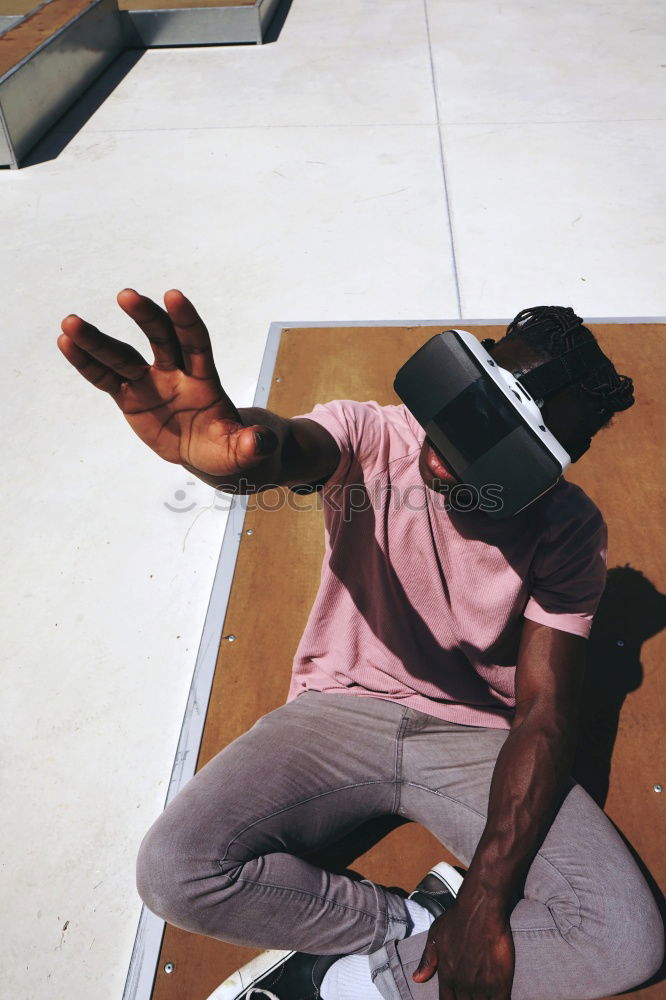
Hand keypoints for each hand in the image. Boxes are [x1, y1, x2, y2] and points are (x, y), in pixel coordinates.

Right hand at [57, 289, 275, 482]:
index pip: (196, 343)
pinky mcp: (130, 397)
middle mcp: (176, 373)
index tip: (174, 295)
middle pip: (160, 338)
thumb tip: (261, 442)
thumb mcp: (244, 451)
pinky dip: (86, 362)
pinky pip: (105, 378)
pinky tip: (66, 343)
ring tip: (71, 323)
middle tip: (127, 296)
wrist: (210, 453)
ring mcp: (150, 383)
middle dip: (146, 317)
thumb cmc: (229, 448)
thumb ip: (250, 444)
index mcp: (205, 380)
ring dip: (98, 340)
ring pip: (122, 356)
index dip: (186, 320)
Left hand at [412, 904, 514, 999]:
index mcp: (447, 975)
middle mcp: (463, 985)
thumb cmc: (457, 918)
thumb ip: (428, 959)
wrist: (481, 908)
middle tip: (470, 997)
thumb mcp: (436, 935)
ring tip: (483, 997)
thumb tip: (417, 979)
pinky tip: (498, 998)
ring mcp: (482, 986)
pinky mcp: (500, 983)